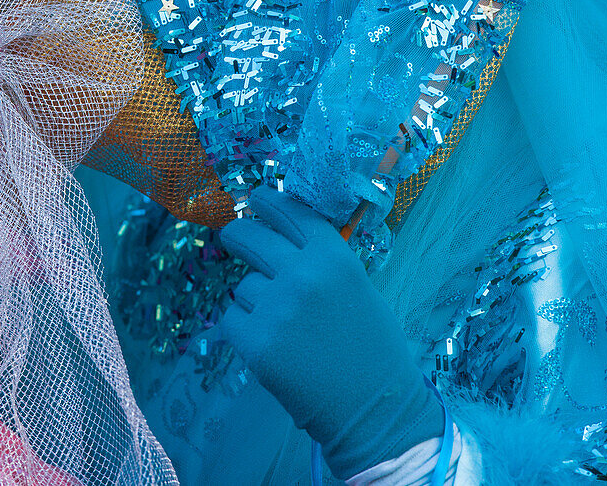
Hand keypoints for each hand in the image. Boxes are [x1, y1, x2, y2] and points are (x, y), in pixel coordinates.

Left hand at [219, 186, 442, 480]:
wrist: (374, 407)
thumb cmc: (371, 347)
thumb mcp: (356, 286)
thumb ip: (321, 260)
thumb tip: (281, 237)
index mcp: (333, 257)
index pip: (290, 212)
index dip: (268, 201)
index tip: (255, 198)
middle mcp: (303, 274)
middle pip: (252, 237)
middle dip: (238, 234)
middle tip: (233, 236)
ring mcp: (277, 308)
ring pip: (243, 286)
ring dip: (253, 299)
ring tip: (282, 325)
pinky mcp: (256, 343)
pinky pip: (232, 319)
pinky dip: (243, 329)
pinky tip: (269, 344)